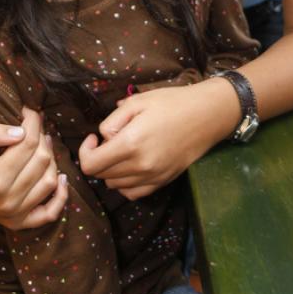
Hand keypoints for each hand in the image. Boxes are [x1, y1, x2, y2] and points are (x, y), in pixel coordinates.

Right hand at [0, 107, 67, 228]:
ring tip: (42, 146)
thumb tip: (20, 132)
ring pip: (50, 180)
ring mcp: (16, 214)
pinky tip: (61, 177)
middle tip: (35, 128)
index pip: (27, 144)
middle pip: (41, 160)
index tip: (29, 113)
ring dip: (51, 159)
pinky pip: (51, 212)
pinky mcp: (22, 222)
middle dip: (41, 138)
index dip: (32, 123)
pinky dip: (61, 195)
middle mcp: (7, 201)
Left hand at [79, 84, 222, 199]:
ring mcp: (153, 177)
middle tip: (110, 139)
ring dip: (110, 170)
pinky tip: (131, 165)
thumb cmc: (172, 103)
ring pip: (115, 185)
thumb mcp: (138, 101)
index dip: (85, 151)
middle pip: (101, 175)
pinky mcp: (163, 182)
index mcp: (131, 143)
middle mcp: (140, 166)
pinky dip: (125, 183)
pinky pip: (133, 193)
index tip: (93, 137)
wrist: (207, 115)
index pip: (91, 164)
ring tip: (121, 150)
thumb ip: (113, 120)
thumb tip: (104, 137)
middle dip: (98, 157)